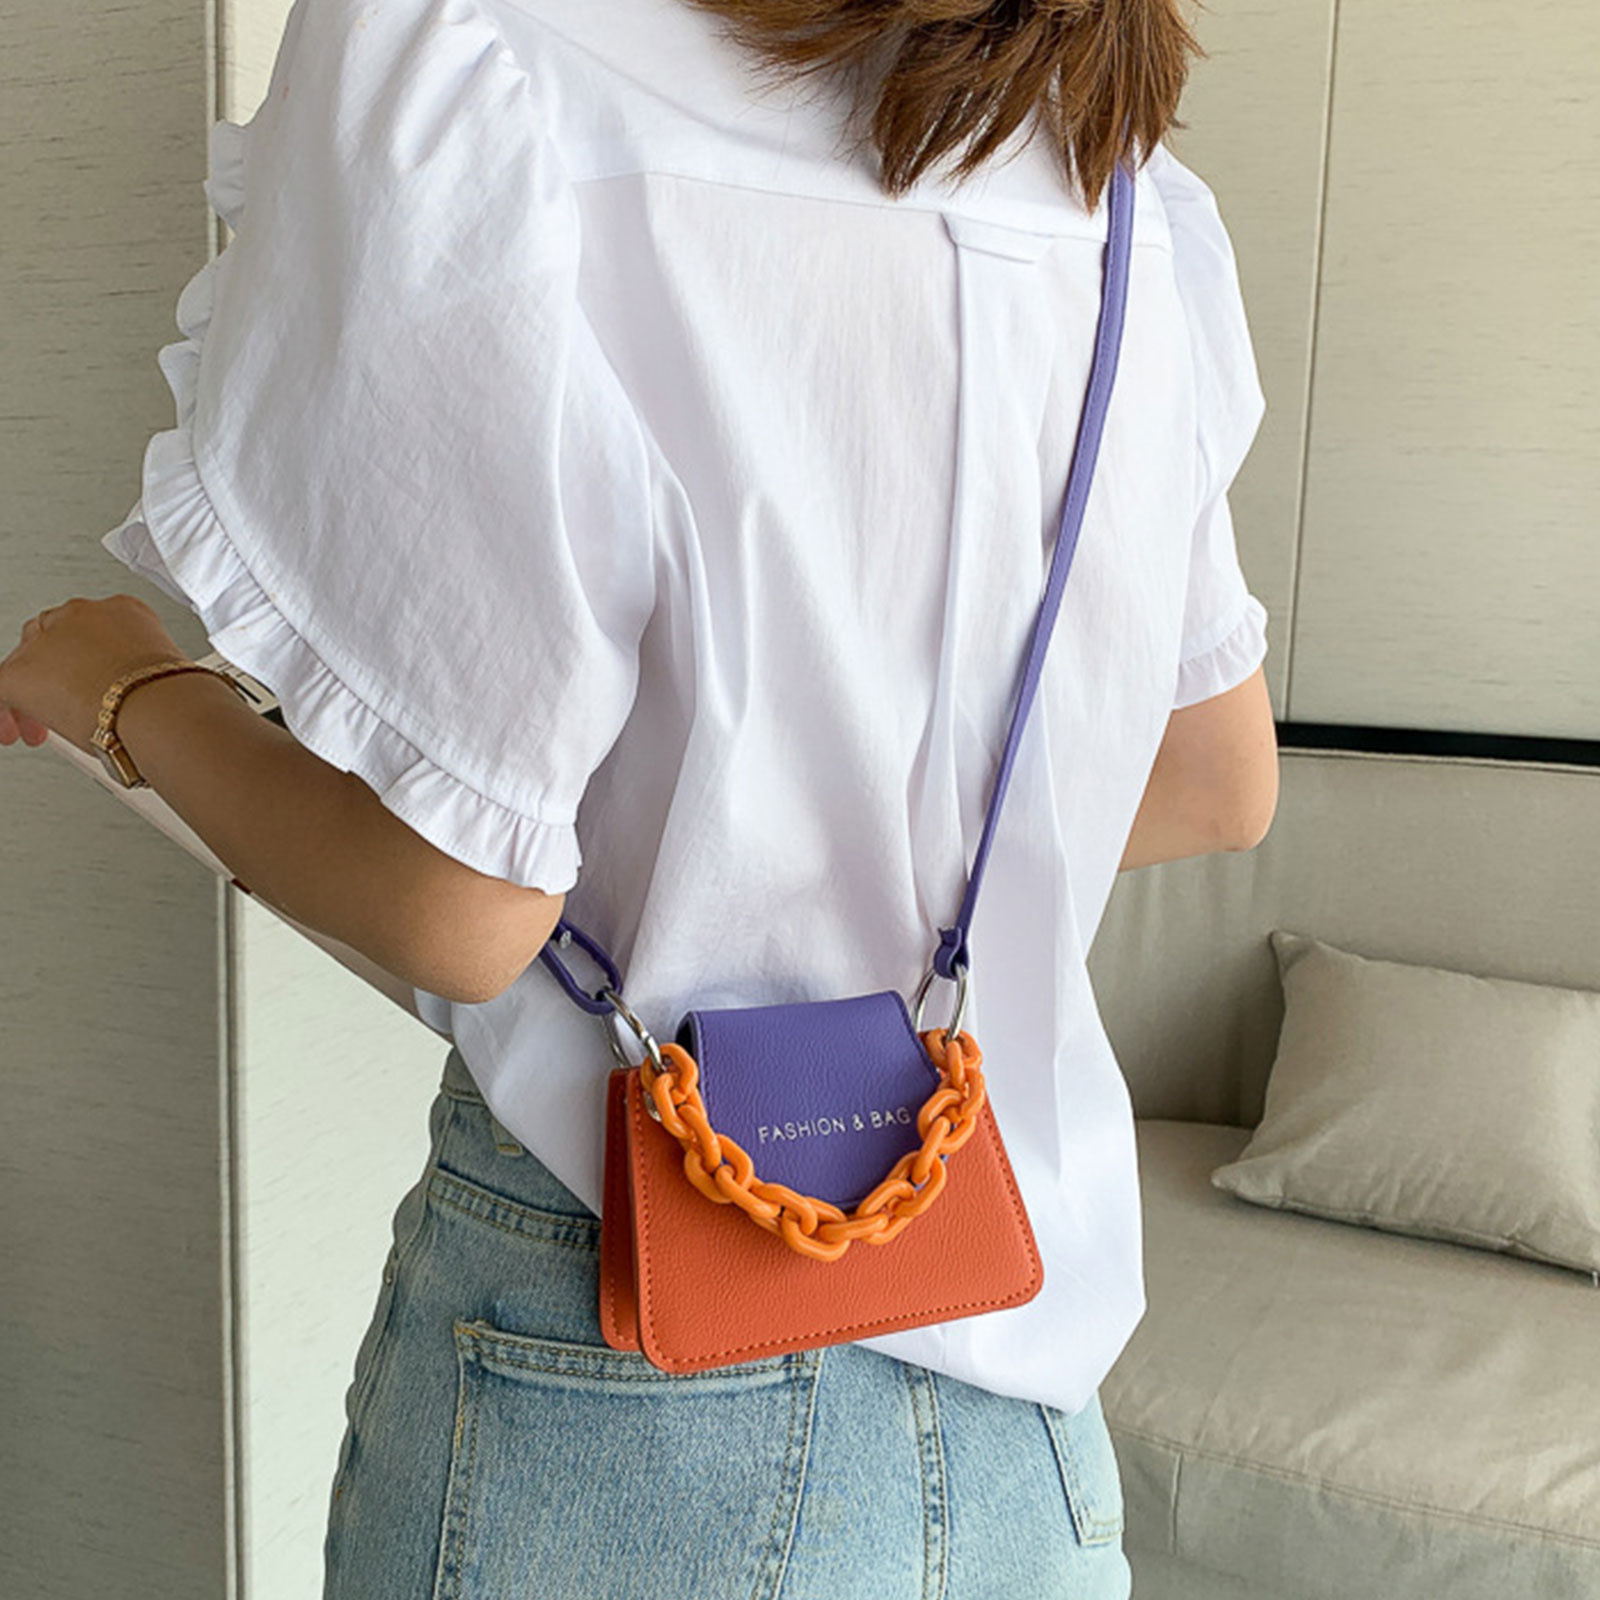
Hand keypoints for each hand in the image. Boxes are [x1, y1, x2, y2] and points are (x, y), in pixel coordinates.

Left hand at [0, 594, 191, 757]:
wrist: (159, 706)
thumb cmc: (171, 699)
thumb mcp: (161, 674)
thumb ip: (138, 674)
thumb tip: (139, 697)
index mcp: (122, 611)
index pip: (90, 631)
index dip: (86, 662)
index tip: (95, 684)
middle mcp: (80, 616)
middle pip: (50, 642)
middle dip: (52, 677)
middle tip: (63, 708)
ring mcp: (47, 639)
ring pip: (25, 664)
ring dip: (32, 696)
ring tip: (42, 727)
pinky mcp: (20, 671)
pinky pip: (1, 691)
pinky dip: (6, 715)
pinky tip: (13, 731)